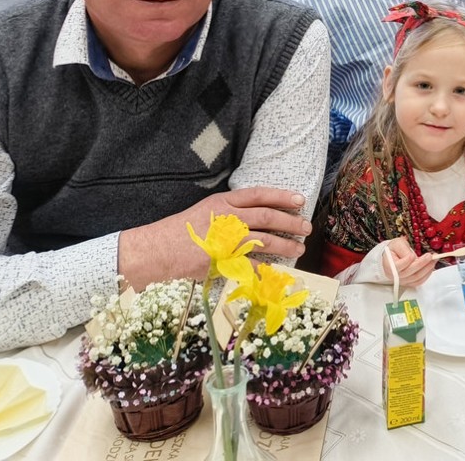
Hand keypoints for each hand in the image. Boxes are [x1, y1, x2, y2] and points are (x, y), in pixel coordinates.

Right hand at [118, 186, 309, 288]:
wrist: (158, 250)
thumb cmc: (183, 230)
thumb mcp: (207, 210)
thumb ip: (231, 210)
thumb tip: (259, 215)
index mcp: (223, 202)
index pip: (259, 195)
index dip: (282, 196)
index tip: (300, 200)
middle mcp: (227, 217)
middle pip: (268, 216)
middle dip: (291, 222)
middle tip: (306, 227)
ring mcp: (226, 239)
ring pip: (265, 240)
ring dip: (286, 245)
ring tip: (299, 248)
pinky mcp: (223, 261)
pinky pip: (251, 265)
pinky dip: (267, 269)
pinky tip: (279, 271)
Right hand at [382, 238, 438, 286]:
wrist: (392, 256)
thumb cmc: (394, 249)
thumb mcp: (397, 244)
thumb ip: (404, 250)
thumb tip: (414, 257)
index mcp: (388, 265)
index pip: (398, 266)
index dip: (406, 261)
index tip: (412, 255)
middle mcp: (394, 276)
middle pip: (410, 273)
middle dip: (422, 264)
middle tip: (430, 256)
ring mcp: (402, 281)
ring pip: (416, 278)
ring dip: (427, 269)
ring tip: (434, 260)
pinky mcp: (409, 282)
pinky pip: (419, 281)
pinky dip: (427, 275)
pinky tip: (431, 266)